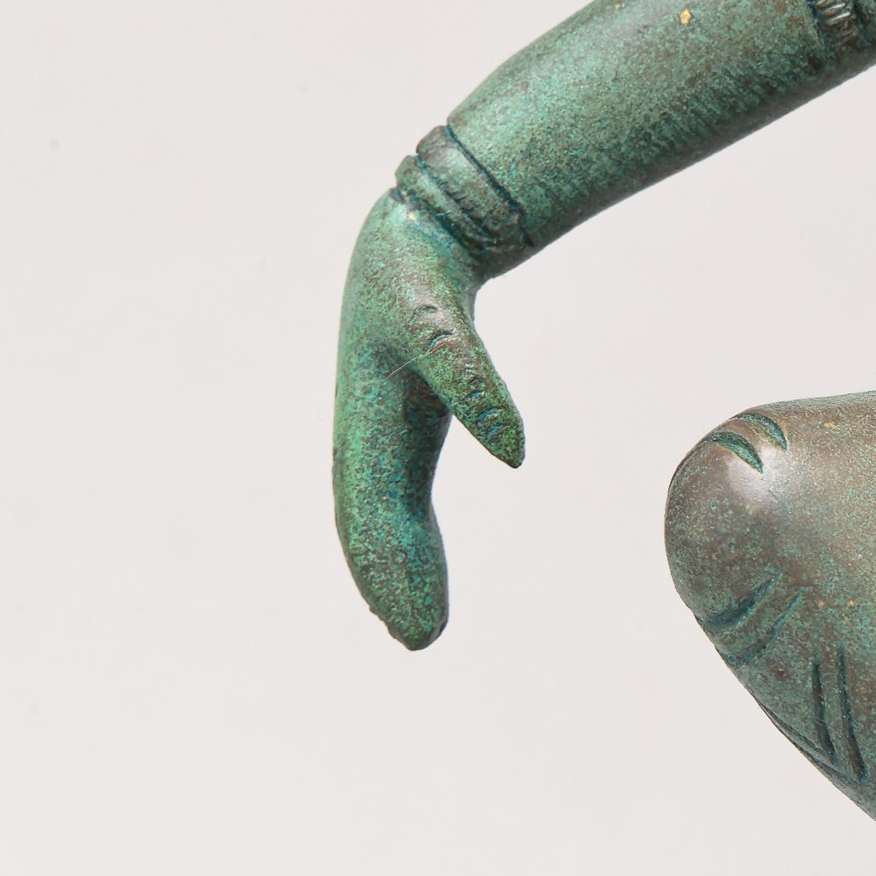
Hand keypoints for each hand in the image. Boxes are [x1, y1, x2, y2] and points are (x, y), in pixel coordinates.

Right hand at [332, 192, 521, 648]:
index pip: (371, 507)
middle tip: (420, 640)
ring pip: (379, 517)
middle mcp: (361, 429)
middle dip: (389, 580)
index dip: (388, 564)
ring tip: (421, 632)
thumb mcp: (441, 319)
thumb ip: (471, 381)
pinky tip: (422, 583)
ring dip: (394, 572)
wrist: (403, 235)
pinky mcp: (400, 427)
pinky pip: (397, 498)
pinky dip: (406, 543)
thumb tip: (513, 452)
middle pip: (370, 521)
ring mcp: (376, 430)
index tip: (413, 617)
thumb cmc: (418, 272)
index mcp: (364, 412)